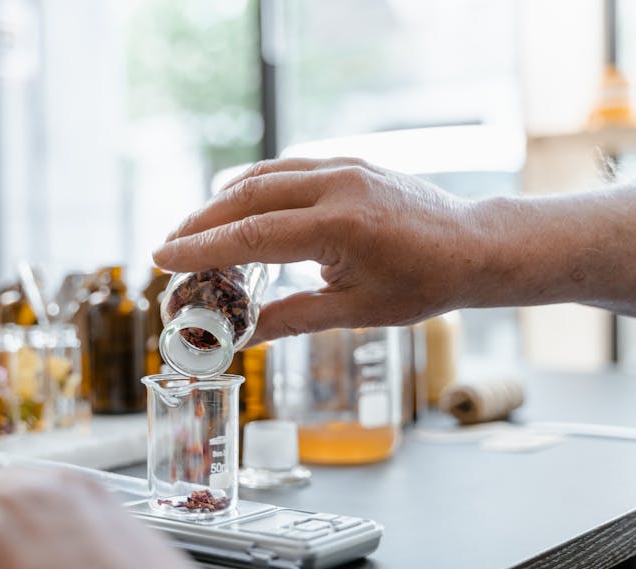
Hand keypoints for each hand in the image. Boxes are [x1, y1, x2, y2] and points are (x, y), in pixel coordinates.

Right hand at [153, 157, 484, 342]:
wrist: (472, 246)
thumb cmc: (423, 283)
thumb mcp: (356, 310)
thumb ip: (293, 318)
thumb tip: (243, 340)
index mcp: (339, 226)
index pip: (251, 235)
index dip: (201, 249)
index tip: (163, 259)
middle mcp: (336, 186)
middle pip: (247, 197)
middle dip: (201, 222)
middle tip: (168, 247)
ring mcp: (342, 167)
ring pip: (263, 175)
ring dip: (222, 201)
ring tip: (193, 228)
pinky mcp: (347, 163)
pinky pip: (287, 168)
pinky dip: (253, 186)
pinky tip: (236, 203)